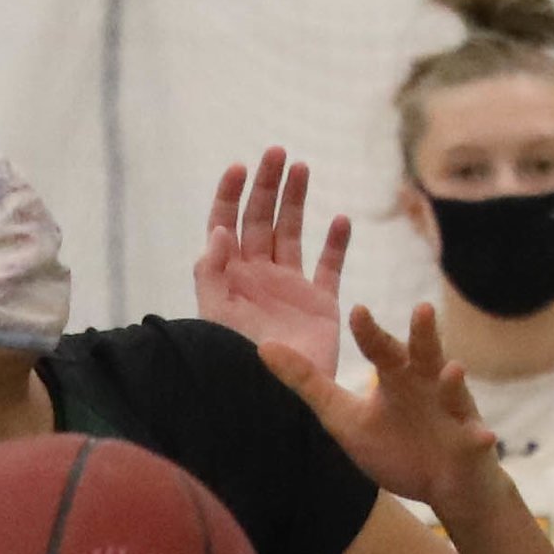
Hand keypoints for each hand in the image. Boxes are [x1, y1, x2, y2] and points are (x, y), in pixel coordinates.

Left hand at [194, 150, 349, 391]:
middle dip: (267, 185)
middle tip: (277, 152)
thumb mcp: (216, 318)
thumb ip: (213, 273)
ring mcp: (289, 288)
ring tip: (301, 167)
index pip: (225, 224)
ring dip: (295, 200)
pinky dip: (336, 243)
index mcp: (229, 276)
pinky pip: (329, 266)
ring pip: (292, 233)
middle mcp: (257, 277)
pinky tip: (340, 220)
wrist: (272, 401)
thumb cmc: (235, 363)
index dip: (230, 194)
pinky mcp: (319, 305)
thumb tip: (220, 230)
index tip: (240, 167)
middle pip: (260, 219)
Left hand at [283, 298, 510, 516]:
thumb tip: (263, 347)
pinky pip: (479, 439)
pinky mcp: (474, 443)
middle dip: (423, 336)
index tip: (357, 310)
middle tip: (421, 310)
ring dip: (454, 380)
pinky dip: (481, 438)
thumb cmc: (396, 448)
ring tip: (452, 369)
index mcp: (397, 376)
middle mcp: (429, 385)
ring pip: (455, 390)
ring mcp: (455, 412)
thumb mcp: (344, 418)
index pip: (381, 348)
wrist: (443, 489)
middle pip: (425, 356)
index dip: (371, 332)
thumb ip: (308, 384)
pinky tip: (484, 437)